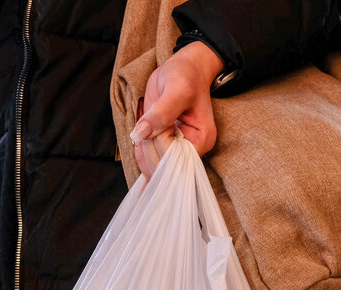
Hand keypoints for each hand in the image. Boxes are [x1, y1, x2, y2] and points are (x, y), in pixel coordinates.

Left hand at [131, 41, 223, 178]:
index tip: (155, 120)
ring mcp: (177, 151)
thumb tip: (141, 133)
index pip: (174, 157)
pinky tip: (141, 135)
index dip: (158, 141)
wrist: (183, 70)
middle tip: (147, 122)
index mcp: (201, 140)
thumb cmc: (186, 75)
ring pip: (152, 167)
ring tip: (146, 124)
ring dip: (141, 149)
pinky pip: (148, 161)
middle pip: (162, 167)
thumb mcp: (177, 88)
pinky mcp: (165, 148)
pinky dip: (139, 151)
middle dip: (148, 147)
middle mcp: (191, 151)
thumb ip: (161, 112)